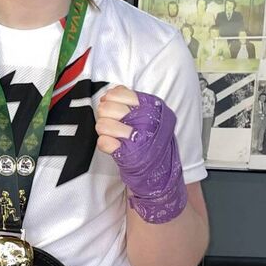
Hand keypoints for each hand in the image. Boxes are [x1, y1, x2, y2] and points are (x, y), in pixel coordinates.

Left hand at [97, 89, 187, 224]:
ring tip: (112, 135)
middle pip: (106, 108)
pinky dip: (104, 144)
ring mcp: (137, 138)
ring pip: (102, 124)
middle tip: (111, 122)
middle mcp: (146, 120)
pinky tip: (113, 146)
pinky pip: (103, 142)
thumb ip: (133, 101)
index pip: (119, 93)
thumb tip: (110, 93)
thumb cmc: (154, 140)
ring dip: (103, 130)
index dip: (110, 99)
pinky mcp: (128, 155)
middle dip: (104, 115)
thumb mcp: (152, 114)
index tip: (111, 105)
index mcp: (151, 107)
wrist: (162, 172)